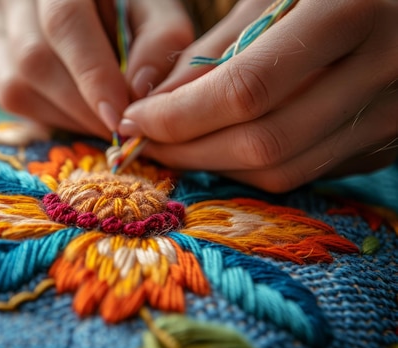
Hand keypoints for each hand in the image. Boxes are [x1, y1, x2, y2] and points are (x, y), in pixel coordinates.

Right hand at [0, 0, 192, 138]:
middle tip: (117, 128)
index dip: (92, 73)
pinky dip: (49, 115)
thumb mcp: (154, 9)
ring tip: (102, 122)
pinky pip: (9, 96)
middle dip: (82, 105)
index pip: (65, 19)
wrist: (92, 5)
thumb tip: (139, 91)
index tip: (119, 115)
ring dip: (66, 115)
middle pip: (35, 58)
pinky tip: (77, 114)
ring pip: (16, 84)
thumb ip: (159, 40)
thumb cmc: (128, 4)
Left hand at [120, 0, 397, 191]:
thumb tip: (156, 103)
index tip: (136, 118)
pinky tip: (226, 147)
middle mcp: (384, 67)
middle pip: (262, 142)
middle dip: (189, 150)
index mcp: (350, 9)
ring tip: (178, 147)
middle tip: (147, 141)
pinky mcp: (388, 142)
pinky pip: (306, 171)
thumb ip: (215, 49)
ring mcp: (392, 114)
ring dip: (216, 166)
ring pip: (284, 169)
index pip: (246, 89)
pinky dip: (254, 166)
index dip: (181, 114)